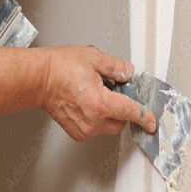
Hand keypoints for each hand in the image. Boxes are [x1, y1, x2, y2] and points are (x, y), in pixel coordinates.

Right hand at [42, 46, 156, 140]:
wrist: (39, 80)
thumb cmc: (60, 68)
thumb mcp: (93, 59)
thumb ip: (116, 68)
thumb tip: (128, 73)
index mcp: (100, 103)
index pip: (131, 112)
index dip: (144, 117)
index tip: (151, 122)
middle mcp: (93, 120)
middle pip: (121, 123)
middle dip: (123, 111)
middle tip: (113, 94)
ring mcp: (85, 129)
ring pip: (109, 127)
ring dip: (110, 115)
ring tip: (95, 97)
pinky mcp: (78, 133)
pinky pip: (96, 129)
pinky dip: (98, 119)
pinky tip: (87, 104)